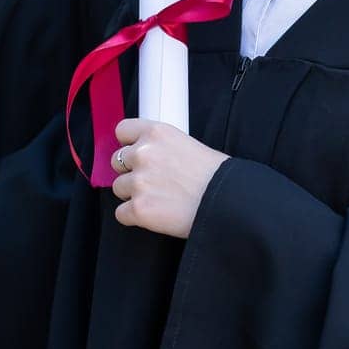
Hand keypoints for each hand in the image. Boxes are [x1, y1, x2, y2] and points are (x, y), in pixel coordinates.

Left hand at [109, 119, 228, 238]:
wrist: (231, 203)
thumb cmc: (217, 176)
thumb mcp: (188, 144)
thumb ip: (161, 147)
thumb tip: (142, 154)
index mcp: (156, 132)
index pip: (122, 131)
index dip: (128, 145)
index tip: (136, 155)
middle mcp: (143, 153)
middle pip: (117, 162)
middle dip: (132, 172)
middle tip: (154, 182)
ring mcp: (138, 182)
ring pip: (119, 188)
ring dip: (134, 195)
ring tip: (160, 200)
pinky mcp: (139, 209)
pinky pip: (121, 214)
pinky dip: (135, 217)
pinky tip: (156, 216)